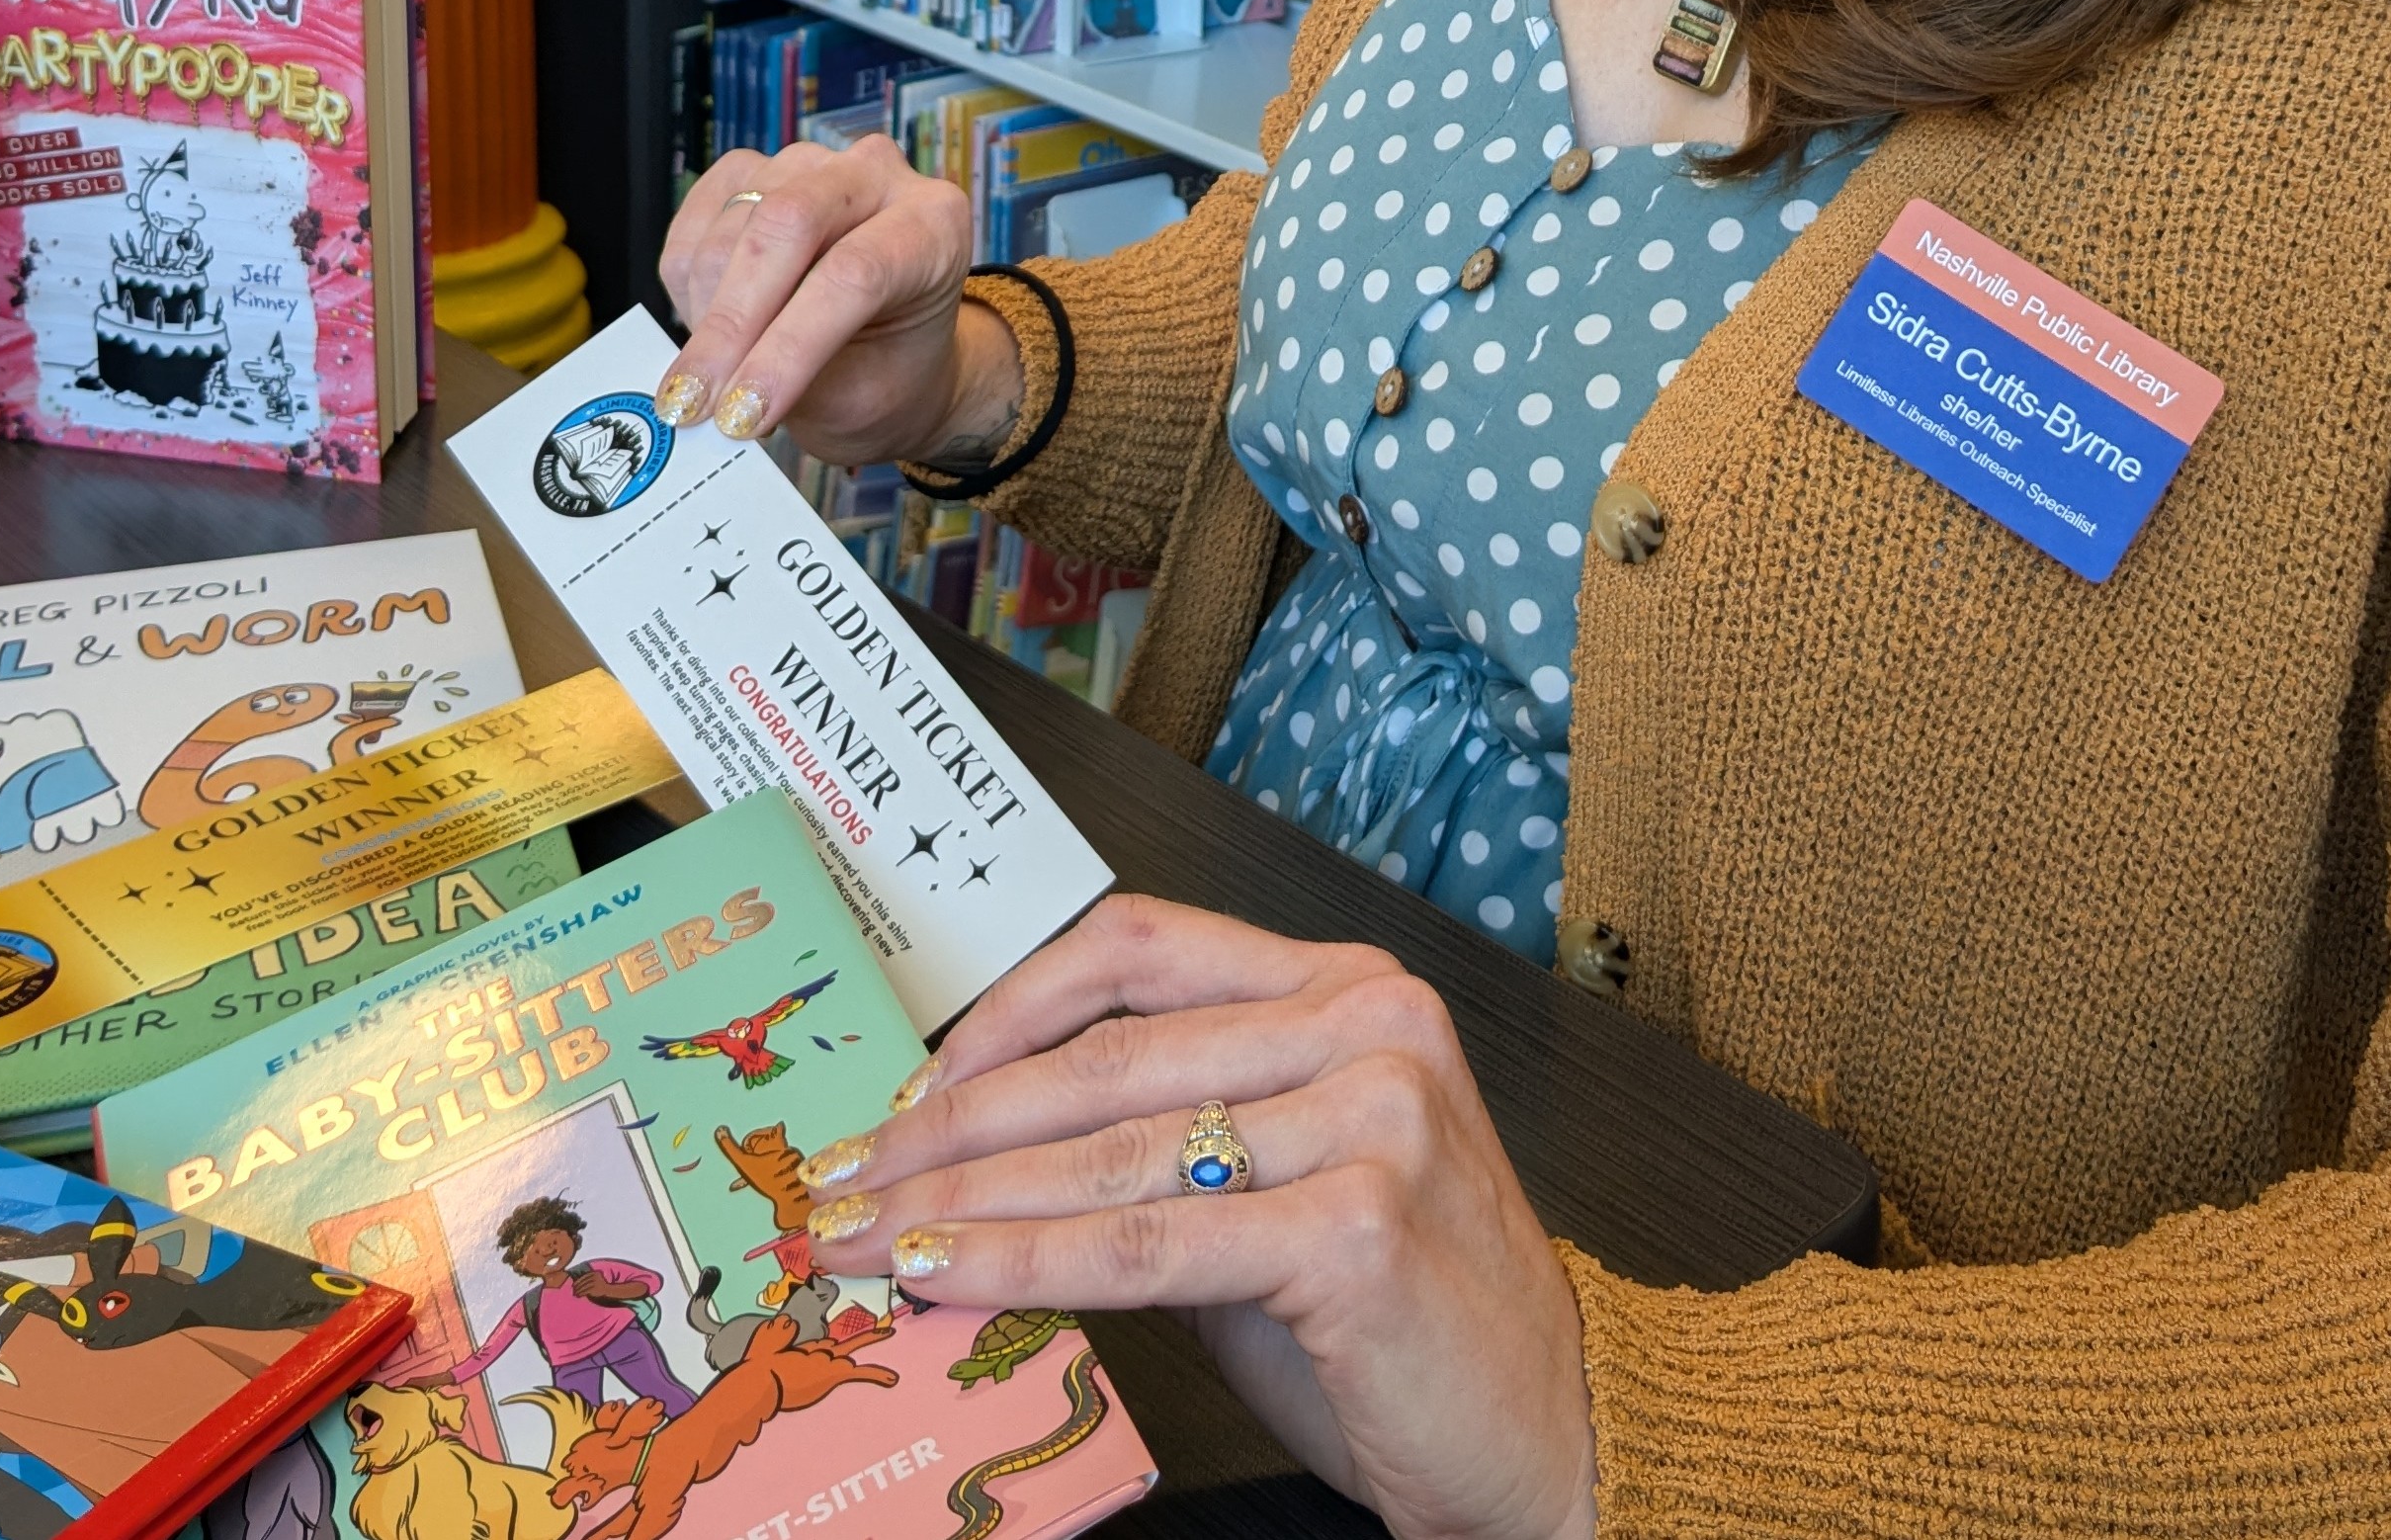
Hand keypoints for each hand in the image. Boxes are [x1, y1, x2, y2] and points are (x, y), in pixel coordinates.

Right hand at [655, 138, 1019, 466]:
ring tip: (714, 375)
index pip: (855, 272)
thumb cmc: (885, 373)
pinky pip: (694, 225)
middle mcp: (876, 174)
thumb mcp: (864, 396)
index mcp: (935, 223)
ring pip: (731, 229)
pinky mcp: (749, 171)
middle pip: (787, 224)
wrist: (881, 348)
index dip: (790, 345)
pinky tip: (708, 328)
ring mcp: (808, 163)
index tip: (744, 412)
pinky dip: (688, 287)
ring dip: (707, 314)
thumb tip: (722, 394)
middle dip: (732, 324)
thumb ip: (803, 385)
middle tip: (695, 402)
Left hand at [798, 898, 1595, 1539]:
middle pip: (1104, 1055)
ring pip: (1111, 1150)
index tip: (906, 1091)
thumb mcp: (1282, 1197)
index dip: (1004, 1013)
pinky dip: (1025, 1262)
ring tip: (859, 1241)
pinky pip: (1149, 1245)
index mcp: (1347, 988)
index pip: (1135, 948)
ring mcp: (1375, 1114)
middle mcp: (1367, 1024)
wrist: (1552, 1441)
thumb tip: (972, 1158)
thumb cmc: (1405, 1328)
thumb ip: (1164, 1151)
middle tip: (838, 1180)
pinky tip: (944, 1280)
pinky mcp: (1361, 1224)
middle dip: (946, 1126)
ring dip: (958, 1200)